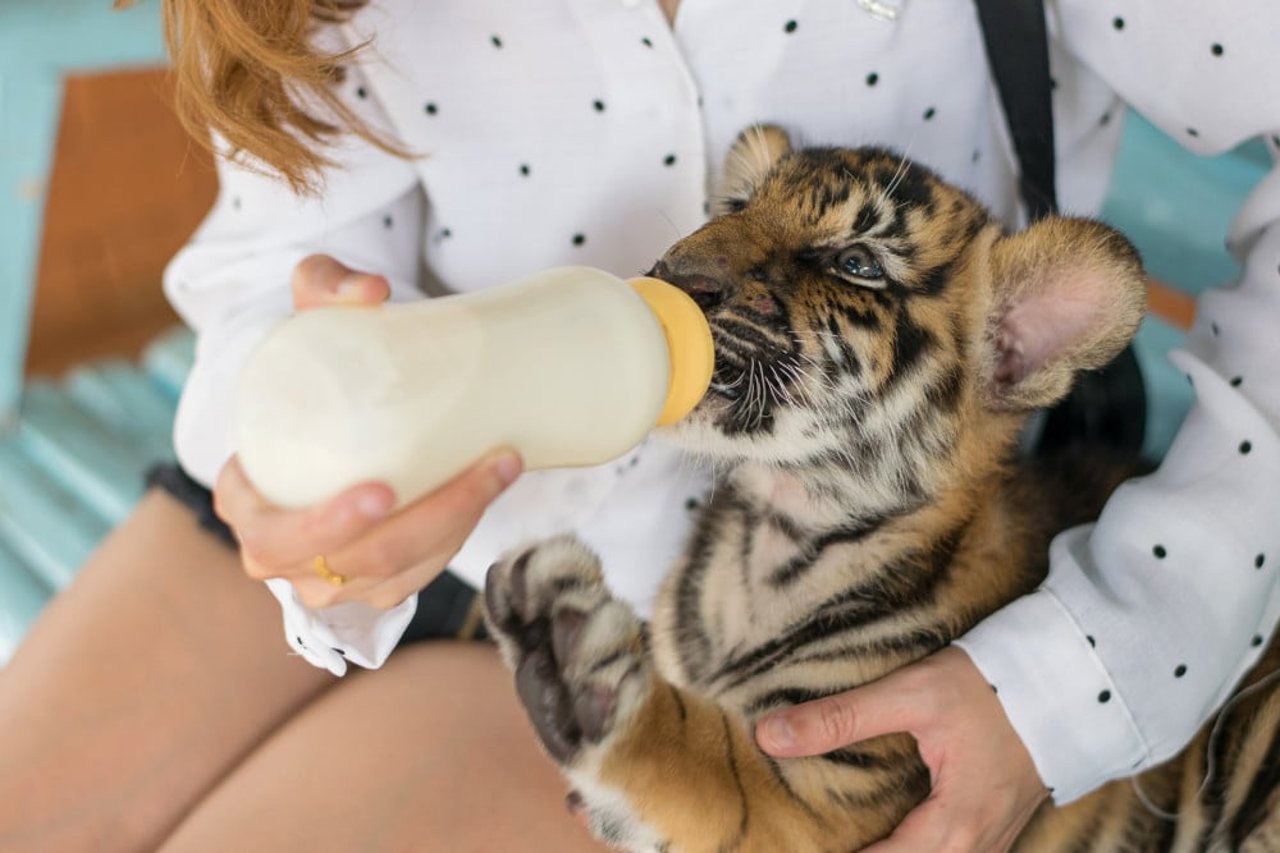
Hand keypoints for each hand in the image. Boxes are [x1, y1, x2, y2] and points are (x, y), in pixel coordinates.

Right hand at [213, 254, 522, 609]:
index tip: (383, 491)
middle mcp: (276, 552)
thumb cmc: (310, 372)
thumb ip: (325, 286)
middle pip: (353, 560)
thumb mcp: (307, 321)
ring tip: (502, 465)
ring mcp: (326, 578)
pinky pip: (418, 576)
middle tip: (475, 474)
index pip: (277, 531)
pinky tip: (490, 491)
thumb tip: (371, 290)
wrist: (330, 418)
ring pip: (395, 573)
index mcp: (243, 499)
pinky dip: (458, 538)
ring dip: (457, 526)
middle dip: (421, 526)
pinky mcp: (372, 586)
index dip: (328, 524)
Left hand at [755, 646, 1048, 852]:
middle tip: (807, 844)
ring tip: (842, 839)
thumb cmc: (992, 686)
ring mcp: (991, 844)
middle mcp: (975, 850)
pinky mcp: (996, 830)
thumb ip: (839, 719)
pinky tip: (882, 838)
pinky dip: (911, 852)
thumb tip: (769, 735)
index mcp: (952, 829)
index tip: (788, 846)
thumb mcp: (911, 694)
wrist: (1073, 680)